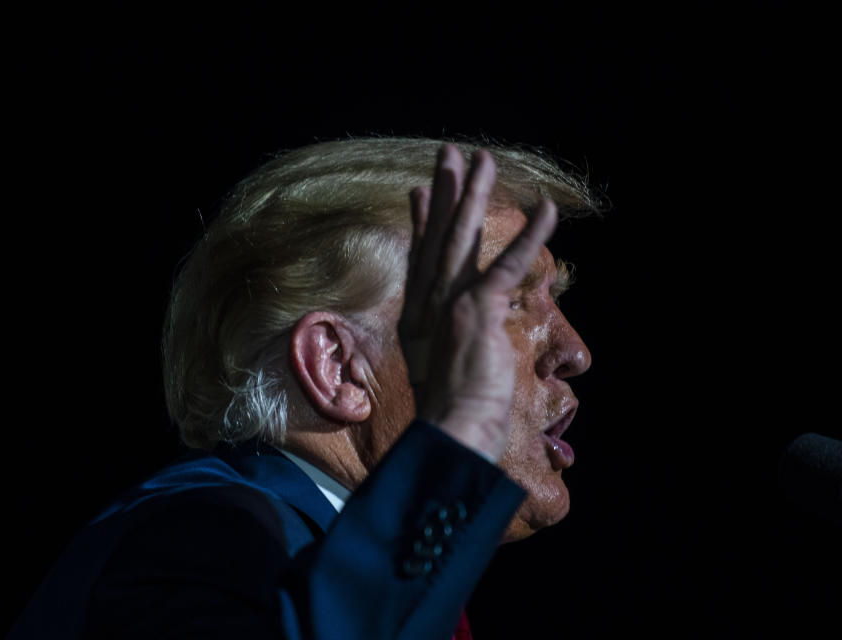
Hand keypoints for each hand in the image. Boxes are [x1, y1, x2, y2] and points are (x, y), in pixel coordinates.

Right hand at [399, 145, 556, 462]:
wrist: (451, 432)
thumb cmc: (450, 414)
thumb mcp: (438, 372)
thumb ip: (443, 345)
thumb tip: (448, 336)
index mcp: (418, 316)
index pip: (421, 259)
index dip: (422, 223)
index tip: (418, 192)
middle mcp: (427, 303)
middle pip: (436, 236)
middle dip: (444, 192)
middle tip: (449, 154)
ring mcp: (449, 304)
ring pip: (461, 238)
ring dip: (474, 196)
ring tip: (483, 159)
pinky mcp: (476, 311)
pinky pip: (506, 265)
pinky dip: (528, 237)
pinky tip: (545, 210)